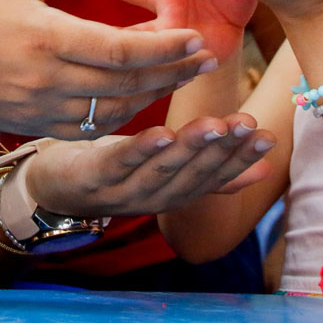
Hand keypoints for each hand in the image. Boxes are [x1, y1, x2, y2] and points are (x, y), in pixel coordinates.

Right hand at [0, 0, 218, 139]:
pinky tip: (135, 97)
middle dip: (172, 71)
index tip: (195, 36)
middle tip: (207, 58)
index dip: (165, 46)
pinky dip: (117, 115)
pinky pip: (86, 129)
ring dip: (151, 96)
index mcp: (42, 35)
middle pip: (126, 85)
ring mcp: (35, 108)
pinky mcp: (27, 124)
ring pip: (111, 112)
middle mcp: (43, 79)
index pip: (121, 50)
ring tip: (178, 75)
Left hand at [22, 114, 275, 216]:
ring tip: (213, 124)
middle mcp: (153, 198)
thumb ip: (212, 173)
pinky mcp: (93, 178)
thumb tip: (263, 170)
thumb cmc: (119, 170)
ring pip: (162, 170)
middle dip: (222, 149)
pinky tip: (161, 132)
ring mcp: (123, 191)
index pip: (214, 178)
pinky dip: (142, 150)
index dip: (241, 159)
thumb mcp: (168, 169)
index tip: (266, 135)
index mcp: (174, 194)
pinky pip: (121, 164)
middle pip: (192, 174)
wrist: (55, 187)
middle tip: (246, 124)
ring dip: (190, 148)